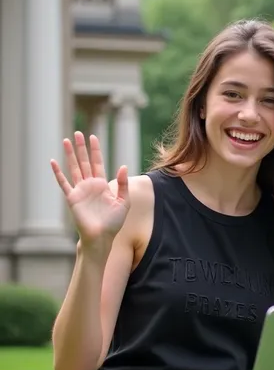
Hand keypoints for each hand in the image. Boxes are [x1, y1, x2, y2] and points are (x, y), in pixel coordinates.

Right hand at [51, 131, 130, 246]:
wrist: (101, 237)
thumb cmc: (113, 223)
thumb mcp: (124, 202)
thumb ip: (124, 184)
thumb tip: (122, 165)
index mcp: (103, 185)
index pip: (98, 163)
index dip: (95, 150)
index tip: (93, 136)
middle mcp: (90, 185)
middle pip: (84, 162)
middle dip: (81, 147)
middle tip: (78, 133)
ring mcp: (80, 190)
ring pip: (74, 168)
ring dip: (70, 155)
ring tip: (66, 140)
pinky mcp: (72, 198)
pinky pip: (63, 183)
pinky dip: (58, 173)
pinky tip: (53, 162)